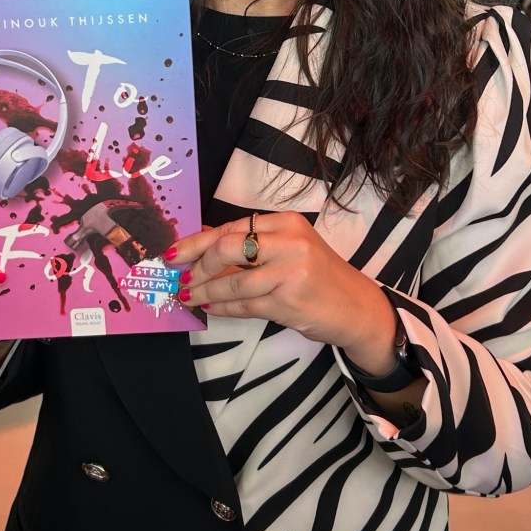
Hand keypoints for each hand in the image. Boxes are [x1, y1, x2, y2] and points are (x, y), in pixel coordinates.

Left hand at [170, 211, 396, 374]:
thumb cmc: (317, 276)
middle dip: (199, 266)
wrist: (356, 307)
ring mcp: (291, 272)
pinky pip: (244, 305)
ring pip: (233, 282)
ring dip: (205, 292)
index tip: (174, 253)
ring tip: (189, 297)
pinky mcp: (289, 301)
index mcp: (287, 222)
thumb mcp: (289, 249)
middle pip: (228, 248)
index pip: (232, 228)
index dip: (198, 241)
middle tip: (183, 279)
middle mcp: (290, 242)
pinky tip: (210, 309)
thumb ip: (251, 244)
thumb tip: (202, 244)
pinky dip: (222, 308)